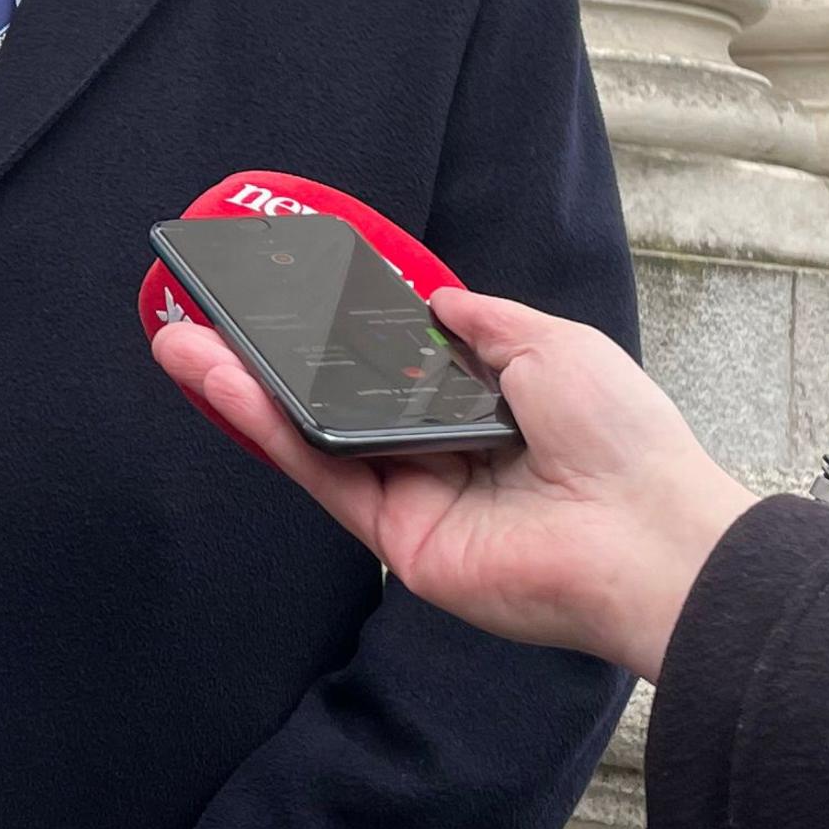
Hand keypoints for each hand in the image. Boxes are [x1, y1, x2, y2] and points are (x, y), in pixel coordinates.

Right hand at [148, 289, 751, 678]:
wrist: (647, 535)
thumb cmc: (621, 437)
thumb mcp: (553, 343)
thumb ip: (484, 321)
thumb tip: (435, 297)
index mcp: (487, 406)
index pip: (393, 363)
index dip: (336, 329)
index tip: (284, 290)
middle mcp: (443, 451)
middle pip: (338, 400)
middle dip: (267, 360)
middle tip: (205, 317)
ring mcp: (416, 497)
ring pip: (315, 437)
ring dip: (244, 391)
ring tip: (182, 344)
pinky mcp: (397, 538)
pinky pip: (324, 477)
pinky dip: (271, 431)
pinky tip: (227, 388)